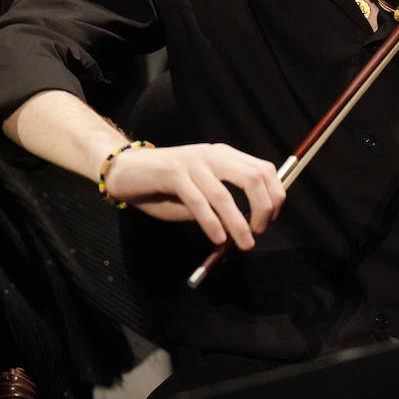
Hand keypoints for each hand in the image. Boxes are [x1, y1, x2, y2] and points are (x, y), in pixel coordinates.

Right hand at [102, 142, 285, 249]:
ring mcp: (193, 162)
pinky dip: (211, 221)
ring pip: (224, 194)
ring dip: (238, 223)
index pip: (264, 170)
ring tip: (245, 243)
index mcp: (225, 156)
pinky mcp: (173, 173)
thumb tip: (243, 229)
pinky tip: (218, 237)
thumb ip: (219, 207)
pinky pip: (198, 201)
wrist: (124, 170)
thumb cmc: (163, 186)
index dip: (274, 196)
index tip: (270, 220)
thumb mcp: (199, 195)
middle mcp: (213, 155)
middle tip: (259, 231)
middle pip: (253, 177)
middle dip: (263, 207)